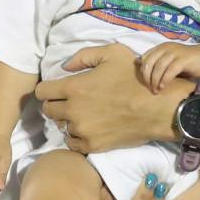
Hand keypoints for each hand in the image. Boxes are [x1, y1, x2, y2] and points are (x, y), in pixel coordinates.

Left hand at [37, 45, 185, 153]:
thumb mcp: (112, 53)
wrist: (157, 107)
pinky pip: (71, 143)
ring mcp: (82, 130)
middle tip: (69, 101)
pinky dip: (76, 136)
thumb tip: (64, 67)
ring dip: (68, 120)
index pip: (42, 92)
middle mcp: (73, 110)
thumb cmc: (135, 78)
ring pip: (61, 126)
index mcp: (74, 87)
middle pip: (48, 110)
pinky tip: (87, 128)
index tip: (56, 88)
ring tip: (83, 114)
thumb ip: (83, 56)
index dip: (47, 88)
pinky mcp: (92, 145)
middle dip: (55, 104)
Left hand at [136, 42, 199, 92]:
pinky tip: (163, 86)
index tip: (146, 83)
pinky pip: (170, 70)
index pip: (145, 58)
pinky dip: (165, 80)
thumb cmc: (186, 62)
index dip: (143, 71)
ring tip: (156, 90)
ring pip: (159, 67)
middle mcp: (166, 48)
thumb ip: (157, 63)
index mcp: (161, 48)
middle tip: (150, 88)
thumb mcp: (169, 61)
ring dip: (155, 80)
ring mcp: (175, 52)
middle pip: (150, 63)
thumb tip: (138, 65)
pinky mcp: (184, 59)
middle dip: (148, 77)